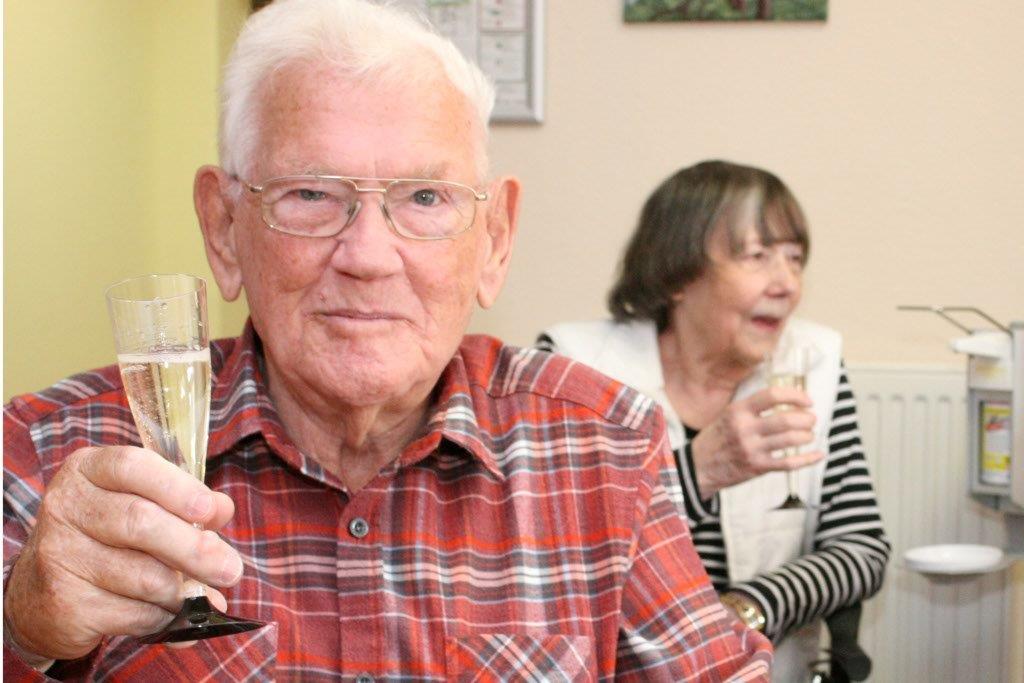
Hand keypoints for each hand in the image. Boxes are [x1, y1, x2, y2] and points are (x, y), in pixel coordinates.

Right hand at [3, 446, 242, 661]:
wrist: (39, 595)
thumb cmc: (106, 539)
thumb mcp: (141, 506)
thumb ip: (184, 504)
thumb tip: (223, 509)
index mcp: (88, 470)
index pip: (132, 466)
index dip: (178, 487)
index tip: (212, 510)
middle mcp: (65, 507)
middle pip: (140, 522)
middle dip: (195, 549)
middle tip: (231, 570)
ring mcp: (59, 555)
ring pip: (143, 574)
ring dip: (182, 590)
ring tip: (199, 595)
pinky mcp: (65, 603)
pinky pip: (133, 612)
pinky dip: (162, 616)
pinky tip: (166, 612)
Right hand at [690, 386, 822, 497]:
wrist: (699, 467)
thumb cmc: (716, 438)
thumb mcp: (728, 415)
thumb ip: (752, 407)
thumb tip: (785, 399)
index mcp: (738, 410)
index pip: (772, 396)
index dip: (795, 396)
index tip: (807, 401)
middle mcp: (745, 428)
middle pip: (786, 419)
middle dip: (806, 419)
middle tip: (811, 420)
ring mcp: (752, 449)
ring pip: (790, 440)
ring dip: (807, 436)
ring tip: (809, 434)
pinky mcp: (757, 467)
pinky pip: (789, 463)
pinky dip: (808, 459)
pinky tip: (818, 455)